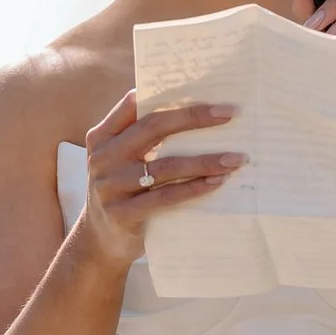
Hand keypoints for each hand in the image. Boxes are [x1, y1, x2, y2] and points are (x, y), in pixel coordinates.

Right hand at [78, 94, 241, 264]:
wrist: (100, 242)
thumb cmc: (123, 191)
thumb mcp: (121, 160)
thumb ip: (142, 136)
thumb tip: (194, 110)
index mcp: (102, 137)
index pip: (135, 106)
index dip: (170, 97)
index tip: (205, 92)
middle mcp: (103, 158)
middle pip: (152, 129)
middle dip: (193, 118)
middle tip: (229, 114)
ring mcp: (110, 187)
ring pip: (165, 166)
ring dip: (205, 161)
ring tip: (235, 158)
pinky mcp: (123, 214)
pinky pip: (166, 197)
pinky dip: (194, 189)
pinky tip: (218, 182)